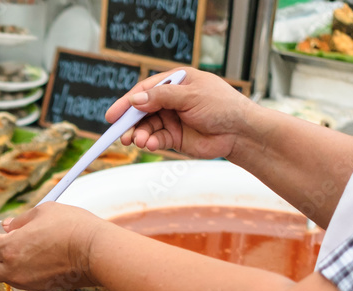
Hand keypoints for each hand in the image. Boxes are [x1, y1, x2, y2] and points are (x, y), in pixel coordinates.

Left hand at [0, 202, 103, 290]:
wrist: (97, 253)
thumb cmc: (72, 227)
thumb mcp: (44, 212)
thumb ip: (20, 220)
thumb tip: (6, 227)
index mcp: (9, 248)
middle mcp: (13, 270)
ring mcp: (26, 282)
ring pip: (0, 278)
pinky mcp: (40, 289)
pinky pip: (18, 281)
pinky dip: (11, 273)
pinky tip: (17, 264)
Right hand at [109, 68, 253, 159]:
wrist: (240, 132)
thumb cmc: (222, 105)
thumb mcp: (190, 96)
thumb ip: (161, 97)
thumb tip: (135, 100)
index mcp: (176, 82)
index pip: (145, 90)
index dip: (127, 102)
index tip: (113, 115)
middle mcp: (171, 100)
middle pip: (142, 110)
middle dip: (130, 123)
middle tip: (121, 135)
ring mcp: (172, 119)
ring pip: (147, 126)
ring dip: (140, 135)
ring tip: (139, 142)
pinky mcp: (175, 137)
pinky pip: (156, 139)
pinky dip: (151, 142)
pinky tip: (150, 145)